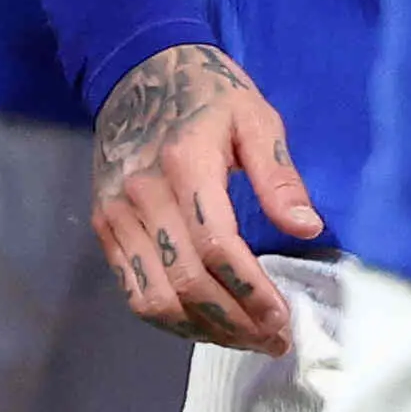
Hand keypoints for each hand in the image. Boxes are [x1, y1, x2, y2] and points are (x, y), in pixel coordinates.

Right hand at [93, 43, 322, 354]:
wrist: (139, 72)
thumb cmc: (208, 94)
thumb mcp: (256, 117)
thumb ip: (279, 176)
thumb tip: (306, 228)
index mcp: (186, 164)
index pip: (216, 246)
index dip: (251, 291)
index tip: (282, 318)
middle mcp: (143, 194)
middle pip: (187, 282)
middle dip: (235, 322)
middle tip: (273, 340)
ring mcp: (117, 214)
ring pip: (155, 299)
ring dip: (202, 331)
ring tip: (243, 339)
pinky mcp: (105, 226)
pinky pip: (133, 290)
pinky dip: (169, 319)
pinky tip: (205, 324)